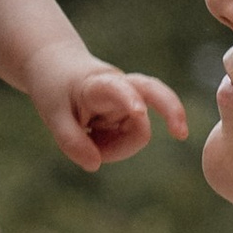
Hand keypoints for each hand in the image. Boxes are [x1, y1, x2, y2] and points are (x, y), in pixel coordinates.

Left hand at [38, 56, 189, 171]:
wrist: (58, 67)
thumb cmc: (54, 87)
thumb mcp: (52, 114)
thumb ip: (70, 141)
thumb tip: (95, 165)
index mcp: (98, 84)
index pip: (117, 89)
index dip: (129, 100)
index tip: (139, 112)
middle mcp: (121, 88)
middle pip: (155, 92)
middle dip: (171, 110)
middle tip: (181, 134)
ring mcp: (131, 101)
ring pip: (138, 134)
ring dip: (115, 147)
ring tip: (88, 136)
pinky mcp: (132, 115)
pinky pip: (130, 141)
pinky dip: (113, 147)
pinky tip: (96, 136)